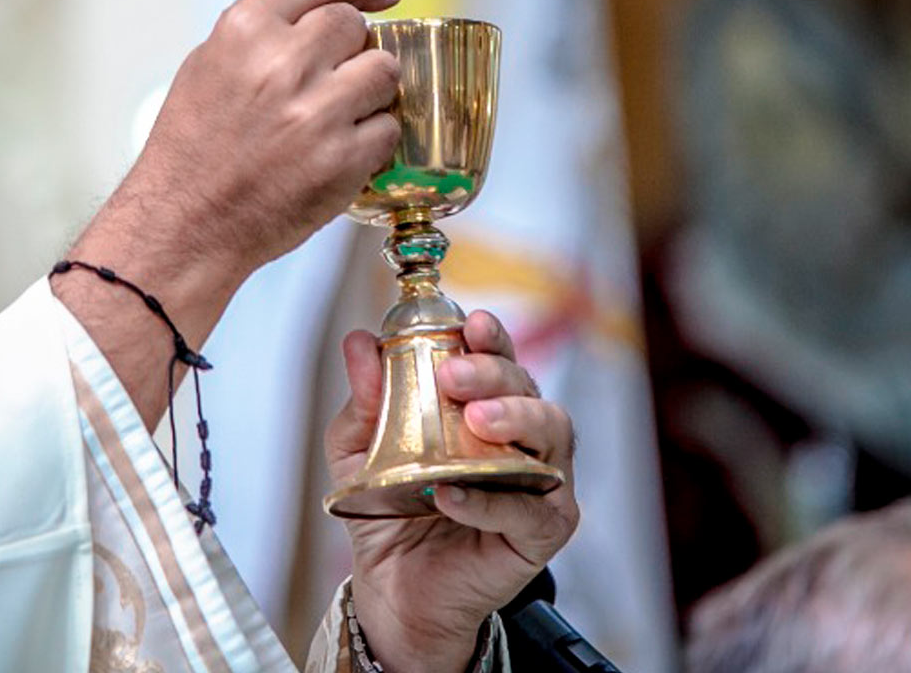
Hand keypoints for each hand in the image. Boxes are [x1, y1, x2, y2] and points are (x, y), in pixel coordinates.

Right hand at [132, 0, 402, 267]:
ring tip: (338, 115)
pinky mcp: (343, 158)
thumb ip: (263, 34)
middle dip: (352, 48)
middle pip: (355, 26)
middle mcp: (283, 63)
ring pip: (383, 71)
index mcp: (245, 30)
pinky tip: (339, 151)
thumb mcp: (208, 67)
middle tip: (333, 78)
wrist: (186, 224)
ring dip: (369, 90)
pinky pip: (387, 127)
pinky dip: (372, 138)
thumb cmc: (193, 150)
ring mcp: (317, 111)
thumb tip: (322, 15)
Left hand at [328, 311, 579, 672]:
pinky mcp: (543, 530)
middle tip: (455, 375)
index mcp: (486, 405)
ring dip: (514, 419)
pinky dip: (489, 499)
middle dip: (495, 373)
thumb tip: (360, 343)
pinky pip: (527, 509)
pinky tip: (451, 494)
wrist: (393, 587)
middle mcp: (522, 436)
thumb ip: (365, 399)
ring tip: (475, 421)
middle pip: (528, 388)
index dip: (492, 337)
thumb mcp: (359, 448)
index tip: (472, 323)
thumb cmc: (390, 510)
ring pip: (551, 435)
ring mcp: (539, 482)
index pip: (499, 359)